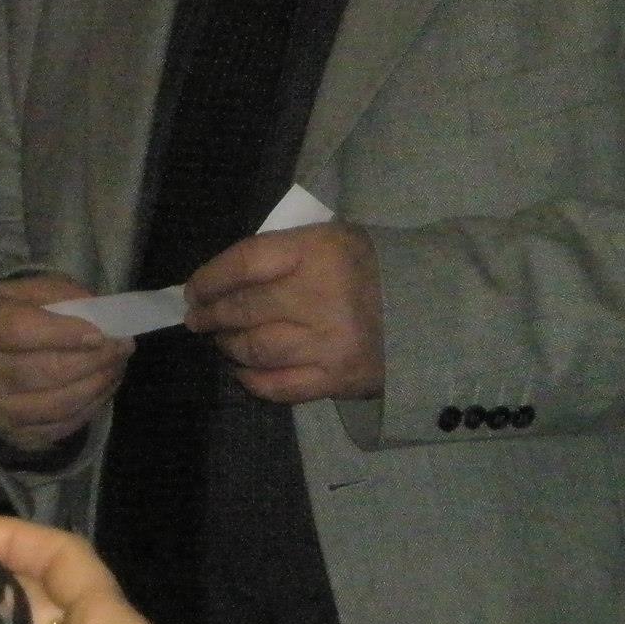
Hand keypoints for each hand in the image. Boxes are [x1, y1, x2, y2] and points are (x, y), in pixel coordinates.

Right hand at [0, 274, 132, 453]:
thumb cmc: (9, 314)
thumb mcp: (28, 290)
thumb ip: (63, 296)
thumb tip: (103, 317)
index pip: (17, 330)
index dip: (62, 332)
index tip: (100, 333)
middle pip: (44, 372)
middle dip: (94, 359)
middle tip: (124, 346)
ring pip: (57, 404)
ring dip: (98, 384)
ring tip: (118, 364)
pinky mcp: (13, 433)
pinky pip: (60, 426)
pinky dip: (90, 407)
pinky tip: (104, 385)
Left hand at [182, 222, 383, 403]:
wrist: (430, 308)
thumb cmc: (370, 266)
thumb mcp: (332, 238)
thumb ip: (283, 252)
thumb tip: (224, 277)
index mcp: (319, 251)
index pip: (246, 262)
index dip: (210, 278)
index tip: (193, 290)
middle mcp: (320, 296)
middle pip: (244, 309)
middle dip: (211, 315)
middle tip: (199, 318)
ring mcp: (328, 343)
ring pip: (254, 348)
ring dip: (229, 345)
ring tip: (224, 340)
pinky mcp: (336, 379)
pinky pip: (278, 385)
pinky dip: (252, 379)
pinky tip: (244, 370)